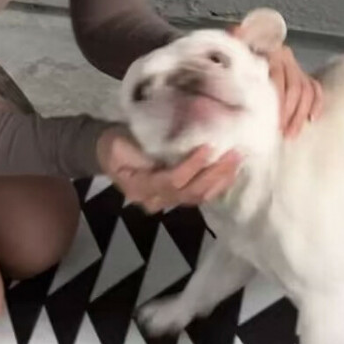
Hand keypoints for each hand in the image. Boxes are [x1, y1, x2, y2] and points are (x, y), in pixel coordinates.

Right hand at [96, 128, 241, 214]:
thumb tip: (173, 143)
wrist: (107, 152)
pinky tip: (230, 172)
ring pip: (198, 197)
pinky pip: (199, 195)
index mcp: (139, 187)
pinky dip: (217, 184)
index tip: (208, 147)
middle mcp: (154, 200)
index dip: (192, 166)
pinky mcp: (176, 197)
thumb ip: (143, 148)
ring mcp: (166, 202)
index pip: (171, 180)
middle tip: (233, 154)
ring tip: (237, 161)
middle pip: (190, 193)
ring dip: (220, 180)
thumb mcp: (120, 142)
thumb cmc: (115, 144)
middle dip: (214, 174)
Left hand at [228, 27, 323, 138]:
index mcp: (268, 50)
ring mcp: (295, 66)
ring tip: (290, 133)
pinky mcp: (303, 75)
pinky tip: (311, 118)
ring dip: (299, 115)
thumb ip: (233, 43)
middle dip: (288, 113)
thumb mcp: (228, 50)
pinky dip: (316, 104)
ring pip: (306, 91)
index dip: (276, 101)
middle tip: (279, 131)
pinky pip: (316, 89)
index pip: (277, 77)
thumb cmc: (232, 56)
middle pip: (294, 87)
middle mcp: (284, 56)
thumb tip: (236, 32)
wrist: (239, 52)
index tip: (269, 120)